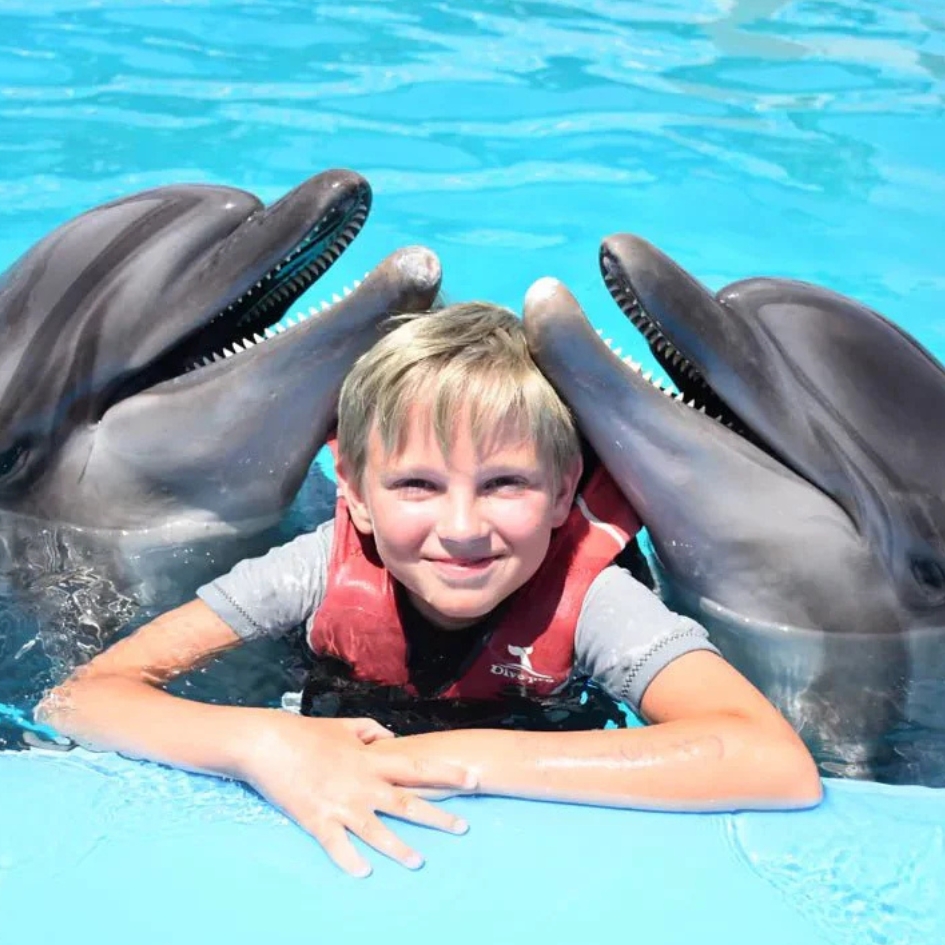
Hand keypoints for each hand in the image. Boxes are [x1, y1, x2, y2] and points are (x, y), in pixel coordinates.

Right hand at [238, 712, 475, 876]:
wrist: (269, 742)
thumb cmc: (307, 733)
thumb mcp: (344, 725)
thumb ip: (371, 730)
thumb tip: (391, 736)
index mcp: (370, 760)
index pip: (418, 767)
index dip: (448, 774)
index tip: (474, 779)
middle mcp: (362, 784)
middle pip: (406, 802)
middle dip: (437, 816)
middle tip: (464, 827)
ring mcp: (340, 803)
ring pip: (376, 829)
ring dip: (398, 847)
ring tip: (419, 863)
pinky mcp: (316, 819)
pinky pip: (336, 844)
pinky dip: (349, 859)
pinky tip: (363, 873)